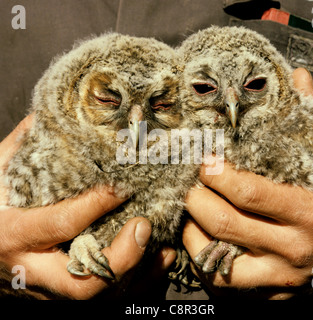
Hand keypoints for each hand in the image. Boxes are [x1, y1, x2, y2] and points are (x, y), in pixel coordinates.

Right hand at [0, 115, 174, 298]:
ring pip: (98, 295)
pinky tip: (159, 258)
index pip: (62, 223)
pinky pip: (106, 300)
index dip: (97, 205)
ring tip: (162, 245)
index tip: (123, 186)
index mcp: (14, 235)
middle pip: (82, 282)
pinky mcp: (61, 293)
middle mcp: (33, 270)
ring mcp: (48, 288)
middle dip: (120, 256)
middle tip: (142, 225)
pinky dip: (137, 281)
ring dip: (136, 272)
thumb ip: (20, 149)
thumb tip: (50, 117)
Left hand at [184, 68, 312, 298]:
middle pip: (223, 223)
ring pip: (218, 259)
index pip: (246, 192)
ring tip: (190, 208)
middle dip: (195, 198)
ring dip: (193, 232)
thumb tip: (297, 78)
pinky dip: (205, 260)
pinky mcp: (275, 289)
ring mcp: (282, 273)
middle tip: (189, 180)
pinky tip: (201, 238)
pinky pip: (227, 283)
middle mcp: (293, 246)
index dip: (215, 173)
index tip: (203, 159)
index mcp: (310, 210)